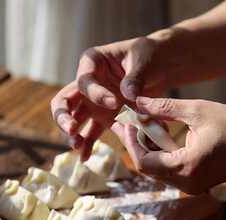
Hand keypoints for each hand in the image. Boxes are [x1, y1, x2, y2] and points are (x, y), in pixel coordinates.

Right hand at [50, 37, 166, 159]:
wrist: (161, 66)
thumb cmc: (149, 56)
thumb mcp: (143, 61)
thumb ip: (135, 77)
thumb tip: (128, 94)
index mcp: (92, 62)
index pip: (84, 81)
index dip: (96, 93)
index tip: (115, 102)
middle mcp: (87, 83)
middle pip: (65, 101)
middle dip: (64, 116)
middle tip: (71, 129)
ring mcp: (94, 102)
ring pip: (75, 119)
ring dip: (74, 134)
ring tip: (77, 146)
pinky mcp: (104, 116)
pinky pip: (92, 132)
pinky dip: (89, 144)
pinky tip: (85, 158)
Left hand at [112, 96, 225, 193]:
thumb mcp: (198, 111)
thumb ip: (164, 108)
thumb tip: (137, 103)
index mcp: (186, 168)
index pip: (143, 162)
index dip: (131, 142)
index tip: (126, 121)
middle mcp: (186, 183)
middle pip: (148, 168)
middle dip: (136, 143)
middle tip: (128, 121)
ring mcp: (192, 186)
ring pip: (158, 169)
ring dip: (149, 147)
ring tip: (143, 122)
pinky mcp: (197, 182)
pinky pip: (171, 170)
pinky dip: (162, 152)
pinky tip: (161, 131)